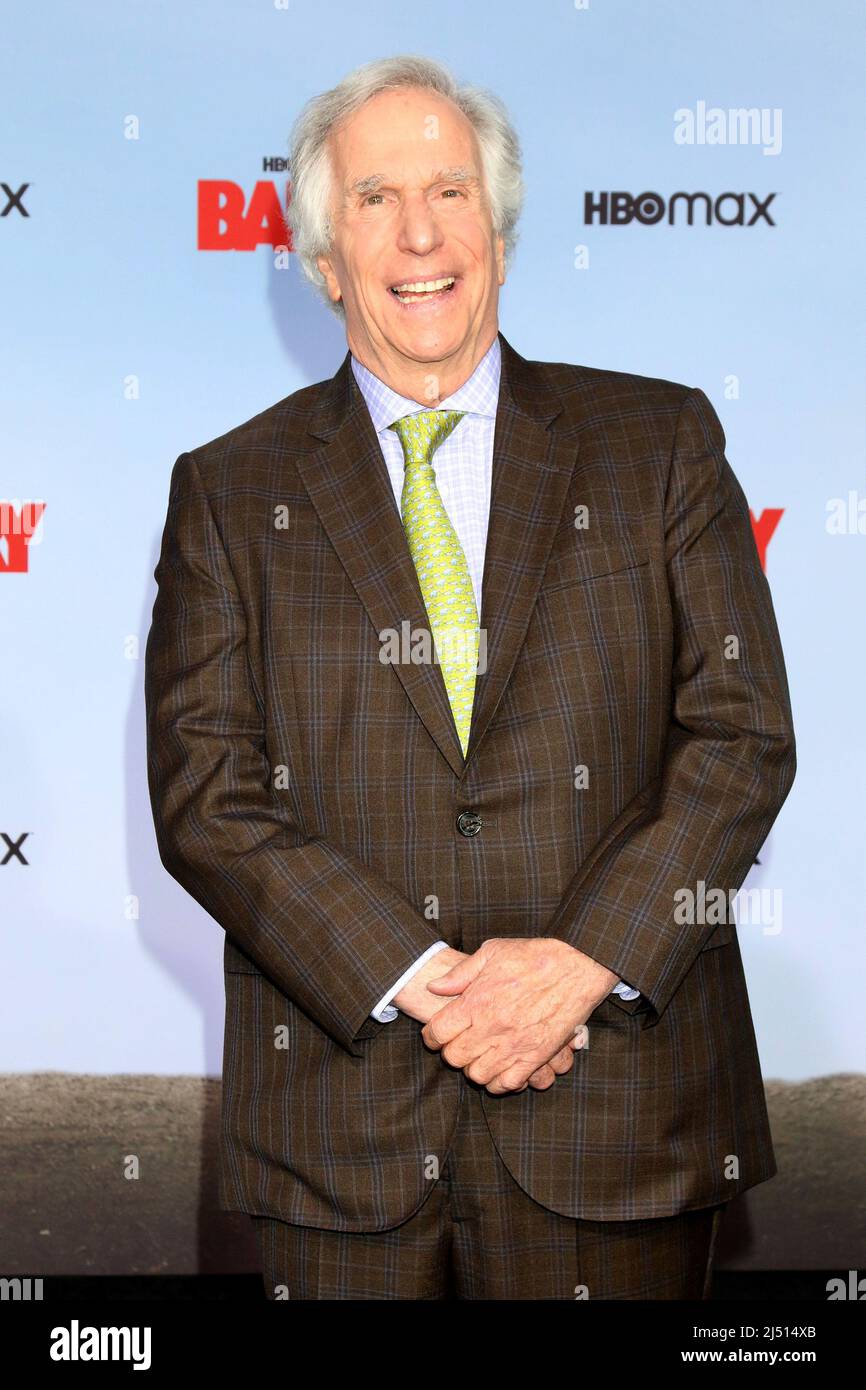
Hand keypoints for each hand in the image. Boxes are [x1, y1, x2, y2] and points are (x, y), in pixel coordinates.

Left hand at [420, 937, 617, 1093]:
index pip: (438, 1033)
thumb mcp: (492, 952)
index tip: (437, 1034)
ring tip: (480, 1055)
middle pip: (454, 1058)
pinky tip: (501, 1068)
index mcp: (476, 1001)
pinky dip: (500, 1082)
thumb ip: (461, 974)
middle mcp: (491, 1027)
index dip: (432, 1036)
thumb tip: (434, 987)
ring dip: (475, 1067)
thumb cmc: (535, 956)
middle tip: (460, 1043)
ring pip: (478, 1075)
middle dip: (452, 1052)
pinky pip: (509, 1084)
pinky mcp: (536, 1056)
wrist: (577, 966)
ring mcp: (514, 1044)